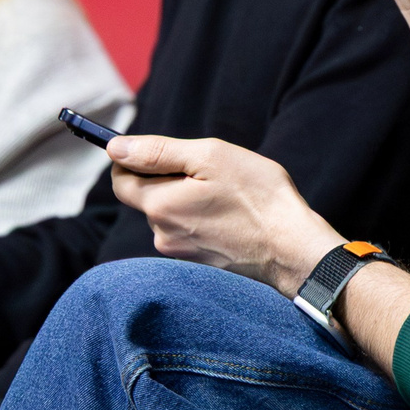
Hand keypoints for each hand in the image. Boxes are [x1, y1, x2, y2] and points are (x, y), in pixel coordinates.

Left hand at [106, 136, 341, 296]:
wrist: (294, 248)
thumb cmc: (258, 197)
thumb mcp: (210, 157)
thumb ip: (158, 152)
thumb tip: (115, 148)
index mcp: (159, 206)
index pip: (120, 179)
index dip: (133, 160)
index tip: (163, 152)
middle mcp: (161, 234)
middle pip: (144, 195)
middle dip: (166, 177)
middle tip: (207, 172)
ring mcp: (179, 251)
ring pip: (167, 211)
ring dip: (186, 196)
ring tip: (224, 193)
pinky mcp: (197, 261)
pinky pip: (185, 228)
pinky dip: (199, 214)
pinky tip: (228, 212)